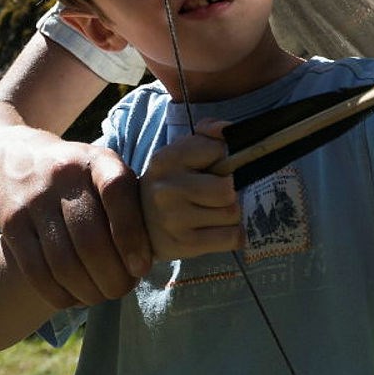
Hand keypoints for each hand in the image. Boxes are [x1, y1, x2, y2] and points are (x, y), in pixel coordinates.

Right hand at [0, 128, 151, 309]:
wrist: (12, 156)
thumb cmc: (77, 177)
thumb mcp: (105, 172)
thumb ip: (129, 205)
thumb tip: (148, 258)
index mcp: (97, 160)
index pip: (117, 193)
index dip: (132, 236)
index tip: (141, 269)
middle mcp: (63, 175)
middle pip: (90, 239)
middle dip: (112, 277)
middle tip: (122, 290)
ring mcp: (33, 200)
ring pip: (63, 262)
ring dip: (87, 291)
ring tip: (100, 296)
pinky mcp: (10, 223)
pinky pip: (36, 271)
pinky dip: (58, 294)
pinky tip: (72, 299)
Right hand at [139, 122, 243, 261]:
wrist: (139, 226)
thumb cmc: (172, 184)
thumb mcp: (181, 154)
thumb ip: (207, 133)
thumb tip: (225, 129)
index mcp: (166, 159)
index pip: (218, 151)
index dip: (222, 160)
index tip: (212, 169)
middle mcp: (166, 188)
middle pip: (228, 189)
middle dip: (230, 193)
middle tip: (216, 196)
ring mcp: (173, 219)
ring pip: (232, 213)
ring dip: (231, 215)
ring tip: (214, 214)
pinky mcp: (182, 245)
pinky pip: (231, 238)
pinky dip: (234, 236)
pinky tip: (219, 232)